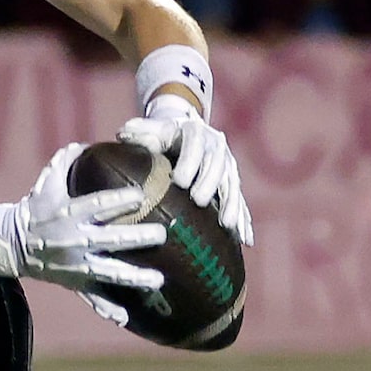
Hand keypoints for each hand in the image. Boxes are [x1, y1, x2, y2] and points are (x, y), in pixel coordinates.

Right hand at [0, 144, 166, 325]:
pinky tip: (126, 318)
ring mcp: (75, 265)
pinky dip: (108, 309)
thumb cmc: (35, 207)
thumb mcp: (47, 180)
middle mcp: (74, 241)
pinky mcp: (74, 283)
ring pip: (109, 273)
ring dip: (134, 278)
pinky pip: (92, 299)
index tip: (142, 196)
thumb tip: (90, 142)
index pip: (98, 205)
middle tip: (162, 235)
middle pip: (111, 241)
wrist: (11, 243)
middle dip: (138, 238)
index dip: (120, 201)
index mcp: (69, 213)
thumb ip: (68, 159)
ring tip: (159, 280)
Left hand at [118, 97, 253, 244]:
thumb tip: (124, 133)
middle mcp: (217, 148)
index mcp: (196, 133)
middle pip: (217, 166)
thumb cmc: (163, 134)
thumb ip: (139, 132)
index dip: (190, 162)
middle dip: (209, 184)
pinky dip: (245, 221)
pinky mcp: (233, 184)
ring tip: (227, 224)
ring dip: (232, 205)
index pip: (195, 146)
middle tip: (198, 201)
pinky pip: (241, 202)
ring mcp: (228, 167)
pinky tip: (246, 240)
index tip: (179, 181)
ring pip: (232, 186)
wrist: (187, 132)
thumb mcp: (151, 130)